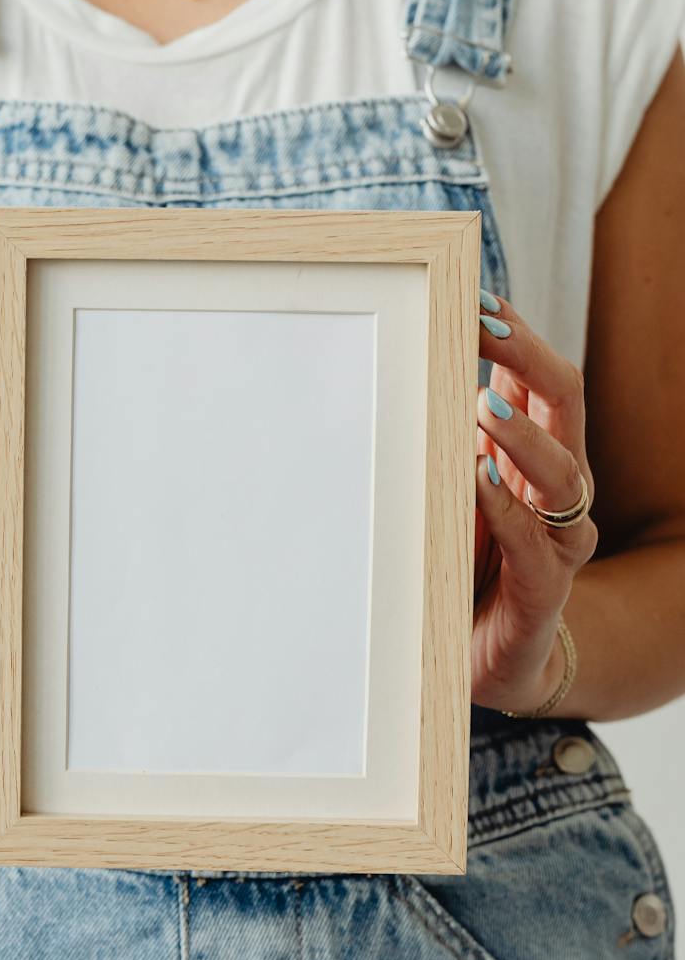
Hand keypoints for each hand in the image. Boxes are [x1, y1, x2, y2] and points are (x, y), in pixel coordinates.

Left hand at [471, 297, 597, 714]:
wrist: (483, 664)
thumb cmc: (459, 567)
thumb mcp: (442, 492)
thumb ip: (436, 440)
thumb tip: (395, 370)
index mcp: (532, 454)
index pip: (538, 378)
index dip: (516, 334)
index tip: (476, 295)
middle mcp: (556, 488)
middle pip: (563, 403)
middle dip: (527, 357)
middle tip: (482, 326)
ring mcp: (558, 539)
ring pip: (564, 471)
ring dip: (522, 433)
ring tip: (481, 404)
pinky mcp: (545, 590)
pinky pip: (538, 544)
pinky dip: (509, 510)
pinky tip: (481, 481)